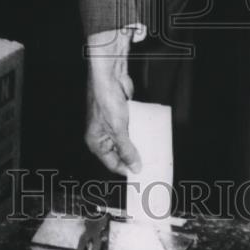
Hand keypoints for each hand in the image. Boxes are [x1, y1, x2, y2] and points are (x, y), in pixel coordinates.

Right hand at [85, 26, 145, 175]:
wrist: (110, 76)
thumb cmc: (106, 100)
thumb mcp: (118, 130)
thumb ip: (126, 150)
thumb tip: (134, 167)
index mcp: (96, 142)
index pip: (113, 163)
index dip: (127, 168)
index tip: (142, 173)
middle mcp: (103, 135)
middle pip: (121, 153)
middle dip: (135, 156)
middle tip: (150, 162)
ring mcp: (113, 124)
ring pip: (128, 140)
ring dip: (139, 143)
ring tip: (153, 150)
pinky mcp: (122, 115)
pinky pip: (133, 127)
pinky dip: (140, 130)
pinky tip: (150, 135)